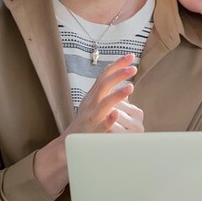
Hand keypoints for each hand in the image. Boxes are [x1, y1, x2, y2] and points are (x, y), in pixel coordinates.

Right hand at [34, 55, 137, 196]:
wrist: (68, 145)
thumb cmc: (85, 123)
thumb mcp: (95, 105)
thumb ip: (107, 95)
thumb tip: (126, 88)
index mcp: (93, 95)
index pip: (105, 75)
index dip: (117, 64)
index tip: (130, 56)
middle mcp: (91, 103)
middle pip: (104, 84)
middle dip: (118, 75)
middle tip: (133, 68)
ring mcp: (92, 117)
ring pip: (104, 103)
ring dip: (117, 95)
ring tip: (130, 87)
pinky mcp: (92, 131)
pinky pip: (100, 125)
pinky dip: (108, 120)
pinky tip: (115, 115)